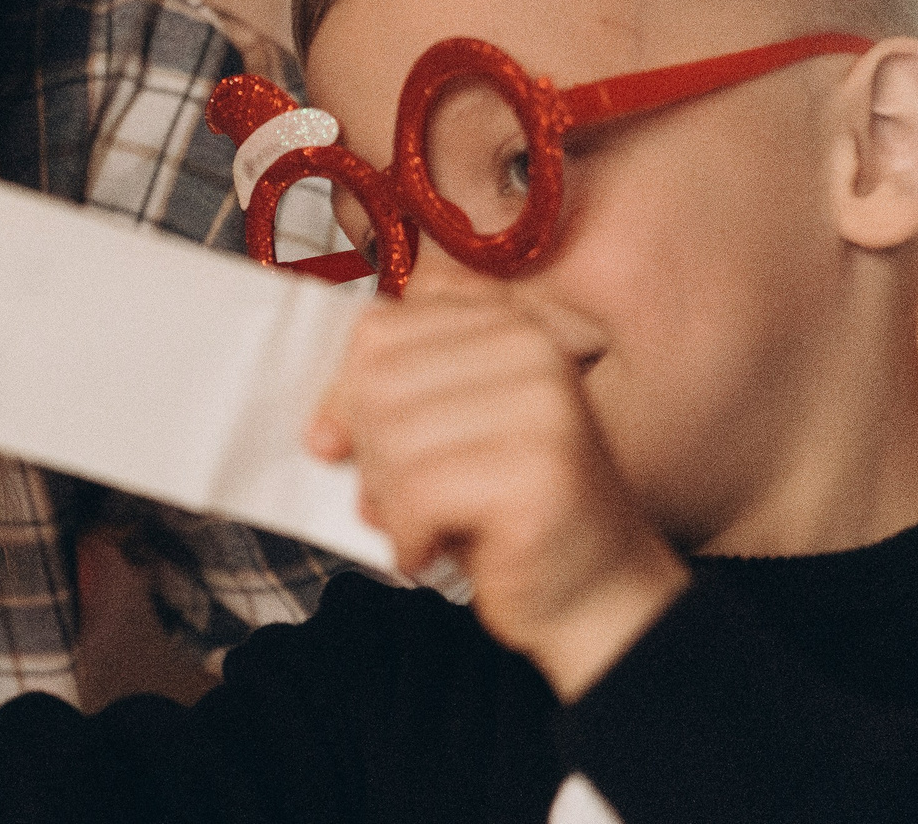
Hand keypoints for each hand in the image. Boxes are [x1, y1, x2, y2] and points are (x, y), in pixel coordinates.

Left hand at [305, 300, 687, 700]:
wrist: (597, 592)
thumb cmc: (505, 510)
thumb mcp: (442, 434)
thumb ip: (383, 402)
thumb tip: (320, 433)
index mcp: (505, 325)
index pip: (376, 332)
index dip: (342, 395)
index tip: (340, 444)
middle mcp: (531, 351)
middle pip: (378, 383)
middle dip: (367, 455)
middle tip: (399, 499)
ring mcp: (544, 409)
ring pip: (392, 439)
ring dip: (388, 502)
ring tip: (423, 526)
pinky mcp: (540, 474)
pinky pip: (418, 494)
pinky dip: (408, 536)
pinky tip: (434, 551)